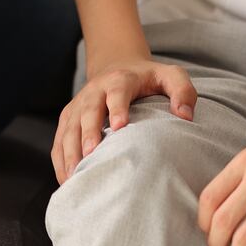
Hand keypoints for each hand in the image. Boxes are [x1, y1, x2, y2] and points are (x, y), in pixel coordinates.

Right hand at [50, 58, 196, 184]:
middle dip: (88, 133)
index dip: (118, 107)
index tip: (120, 127)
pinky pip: (59, 138)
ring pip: (69, 127)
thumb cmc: (148, 79)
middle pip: (88, 111)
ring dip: (70, 150)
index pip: (118, 91)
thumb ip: (183, 91)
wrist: (117, 65)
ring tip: (75, 176)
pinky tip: (67, 180)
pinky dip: (60, 158)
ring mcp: (78, 104)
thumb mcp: (171, 76)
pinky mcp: (68, 117)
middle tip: (92, 155)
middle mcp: (95, 90)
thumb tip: (185, 116)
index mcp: (121, 79)